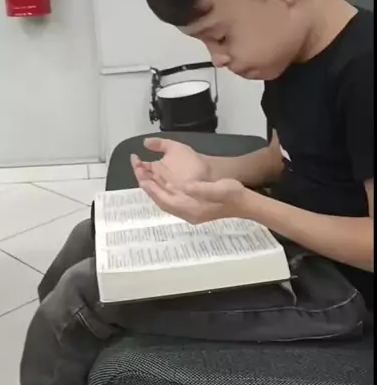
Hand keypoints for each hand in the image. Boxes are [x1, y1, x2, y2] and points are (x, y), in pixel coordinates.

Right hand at [130, 138, 210, 191]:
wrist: (209, 174)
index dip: (137, 164)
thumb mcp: (175, 149)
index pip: (142, 169)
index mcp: (157, 170)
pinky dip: (153, 191)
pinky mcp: (170, 202)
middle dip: (139, 172)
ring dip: (144, 181)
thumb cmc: (193, 162)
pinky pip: (158, 198)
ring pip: (149, 188)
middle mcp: (158, 182)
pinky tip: (151, 184)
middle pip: (144, 179)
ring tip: (142, 173)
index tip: (135, 157)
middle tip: (138, 165)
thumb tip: (145, 142)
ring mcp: (164, 192)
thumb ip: (160, 144)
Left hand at [131, 152, 246, 223]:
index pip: (165, 199)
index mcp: (191, 209)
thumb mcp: (218, 189)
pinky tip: (160, 184)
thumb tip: (185, 186)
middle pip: (161, 200)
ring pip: (165, 201)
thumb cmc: (233, 194)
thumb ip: (201, 189)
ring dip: (154, 189)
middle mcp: (186, 213)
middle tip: (138, 171)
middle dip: (149, 186)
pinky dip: (163, 192)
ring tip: (144, 176)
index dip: (152, 188)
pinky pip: (171, 200)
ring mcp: (189, 212)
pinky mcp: (192, 209)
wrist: (245, 203)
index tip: (141, 176)